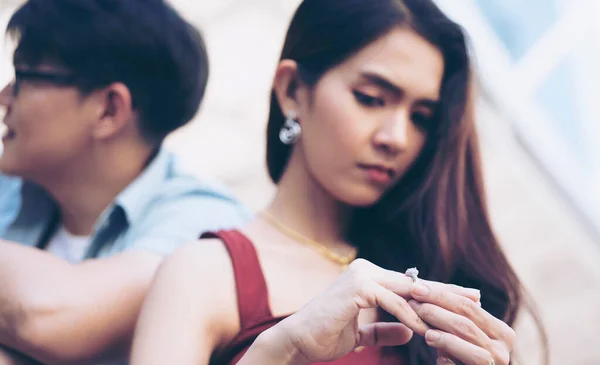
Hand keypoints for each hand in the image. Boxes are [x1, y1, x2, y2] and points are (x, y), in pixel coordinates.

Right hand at [270, 259, 481, 363]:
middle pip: (415, 282)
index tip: (463, 300)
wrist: (299, 339)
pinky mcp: (358, 286)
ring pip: (408, 291)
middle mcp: (366, 270)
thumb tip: (410, 329)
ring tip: (460, 318)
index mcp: (367, 277)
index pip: (409, 285)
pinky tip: (428, 331)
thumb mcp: (362, 332)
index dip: (437, 293)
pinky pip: (393, 302)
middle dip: (446, 292)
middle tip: (475, 298)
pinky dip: (411, 317)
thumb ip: (384, 328)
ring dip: (434, 308)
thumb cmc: (326, 335)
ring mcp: (361, 275)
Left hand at [409, 282, 515, 364]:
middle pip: (466, 320)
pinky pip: (468, 363)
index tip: (415, 288)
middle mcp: (503, 346)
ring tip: (423, 328)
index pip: (468, 305)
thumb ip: (452, 317)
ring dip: (442, 330)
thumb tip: (423, 287)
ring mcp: (497, 363)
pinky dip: (450, 358)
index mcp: (500, 331)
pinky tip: (438, 357)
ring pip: (467, 337)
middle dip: (436, 309)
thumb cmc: (460, 361)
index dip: (440, 295)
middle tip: (412, 303)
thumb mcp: (459, 338)